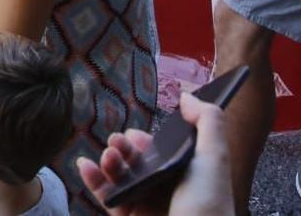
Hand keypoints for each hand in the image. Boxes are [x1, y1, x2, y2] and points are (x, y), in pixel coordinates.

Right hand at [77, 94, 232, 215]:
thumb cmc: (209, 206)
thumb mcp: (214, 158)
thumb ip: (207, 121)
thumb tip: (187, 96)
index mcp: (185, 174)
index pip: (161, 151)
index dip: (146, 140)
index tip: (136, 133)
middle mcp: (164, 188)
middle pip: (136, 161)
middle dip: (123, 146)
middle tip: (118, 141)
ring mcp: (145, 204)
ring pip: (119, 176)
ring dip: (109, 160)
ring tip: (109, 155)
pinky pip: (105, 196)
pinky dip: (92, 179)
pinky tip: (85, 165)